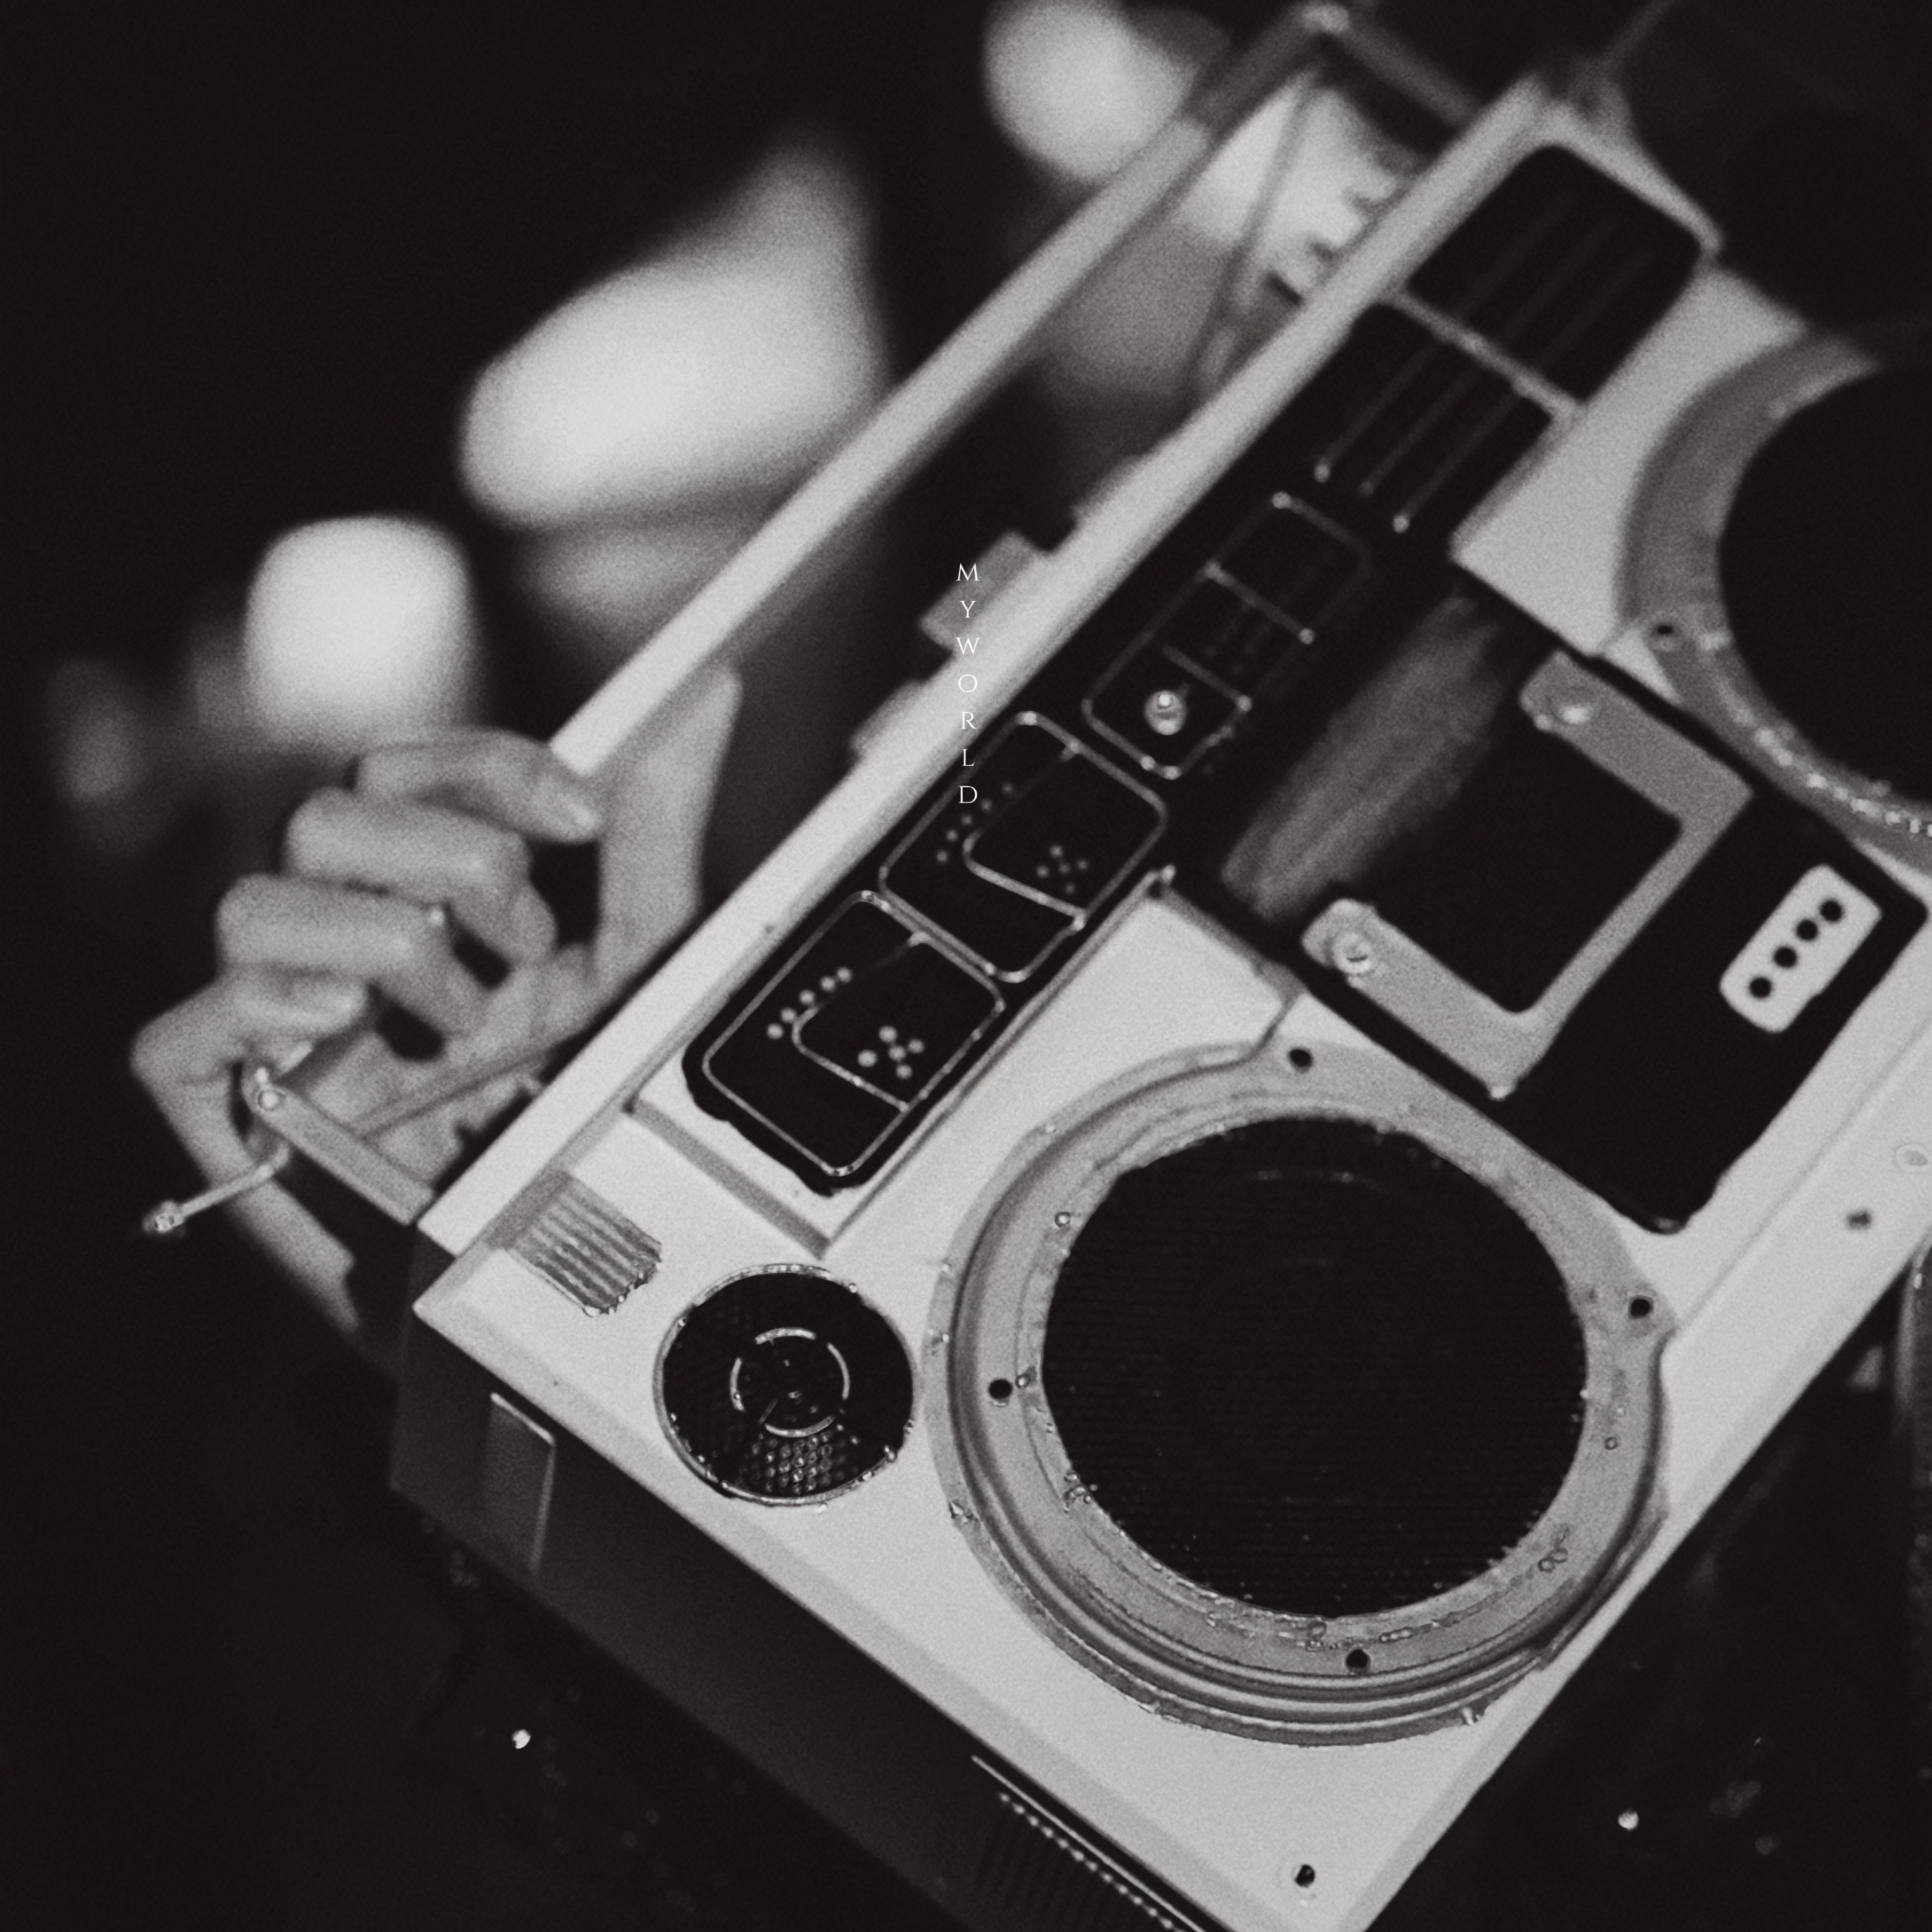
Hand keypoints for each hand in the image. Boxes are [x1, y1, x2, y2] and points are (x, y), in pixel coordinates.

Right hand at [131, 678, 737, 1348]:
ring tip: (469, 1021)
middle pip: (325, 816)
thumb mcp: (639, 962)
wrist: (564, 1274)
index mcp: (419, 898)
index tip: (581, 815)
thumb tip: (705, 689)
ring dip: (388, 947)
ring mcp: (277, 1030)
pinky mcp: (226, 1118)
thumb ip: (655, 827)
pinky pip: (180, 1036)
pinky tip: (348, 1025)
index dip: (484, 768)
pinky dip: (265, 1011)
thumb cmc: (587, 1112)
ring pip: (254, 904)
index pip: (401, 771)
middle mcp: (339, 944)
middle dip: (451, 862)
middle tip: (533, 946)